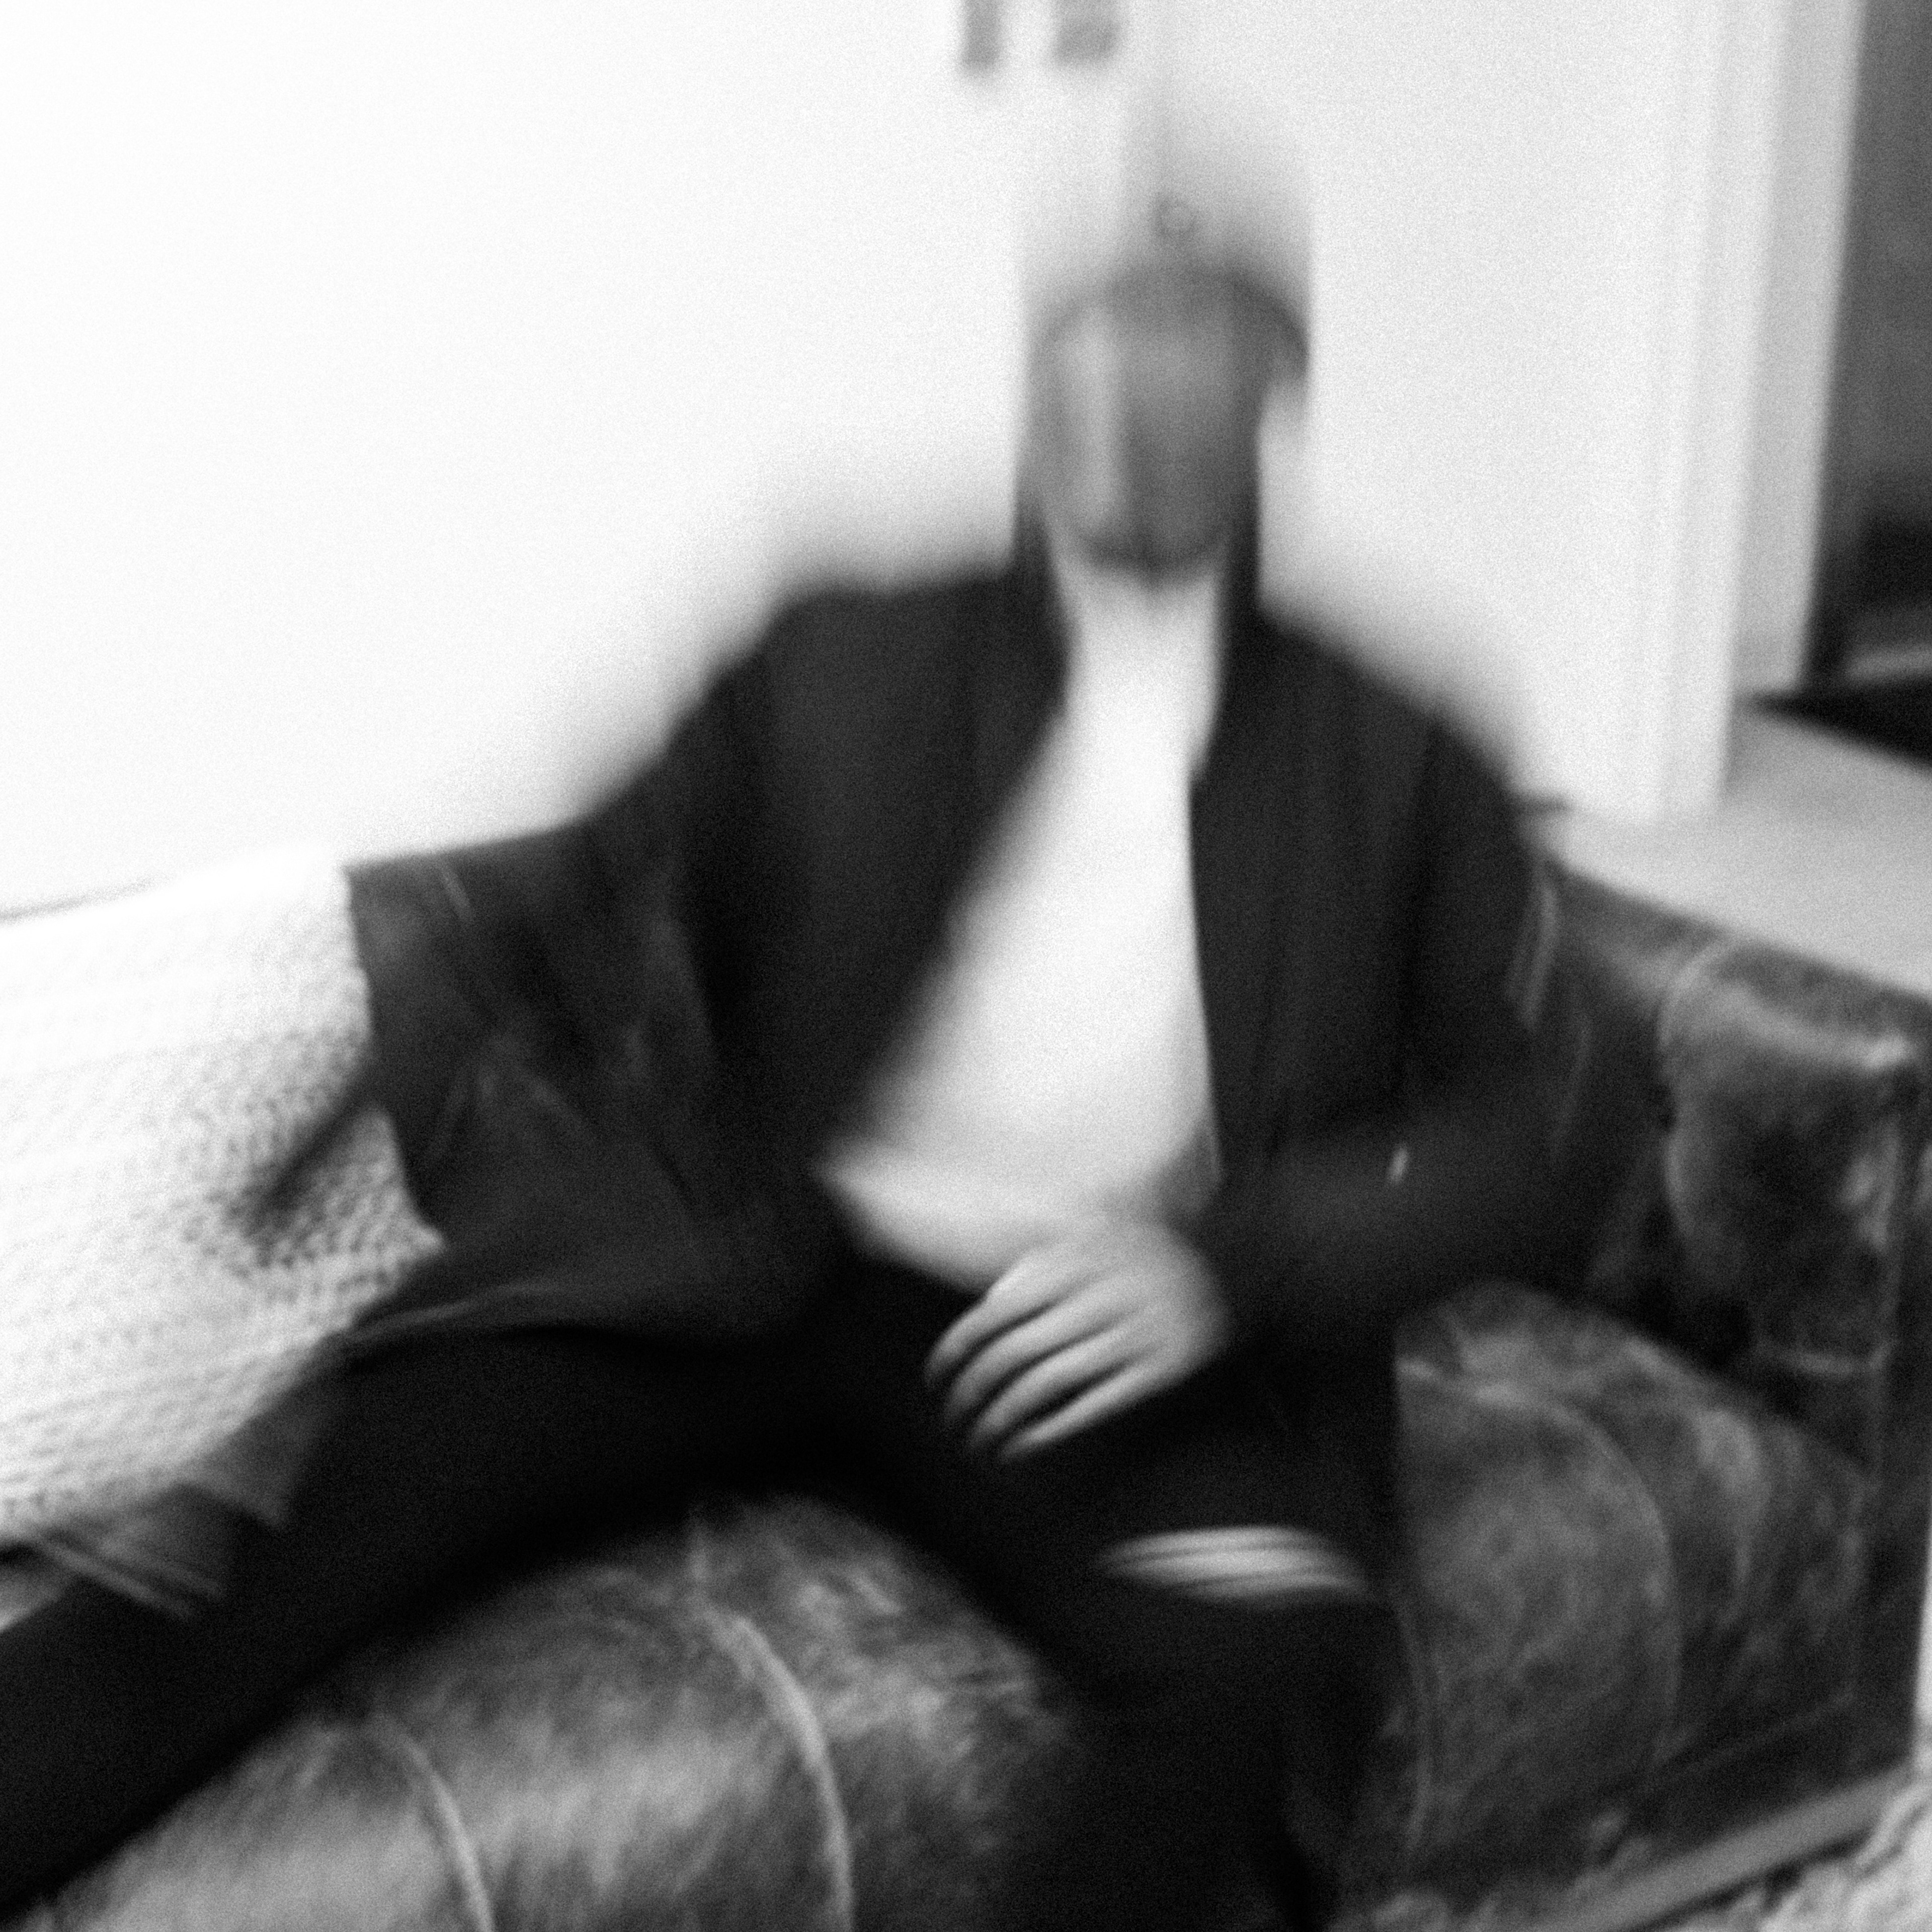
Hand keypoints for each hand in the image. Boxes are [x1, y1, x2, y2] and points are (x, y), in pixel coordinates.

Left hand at [924, 1221, 1230, 1459]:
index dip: (954, 1351)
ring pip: (1044, 1386)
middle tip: (949, 1420)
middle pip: (1012, 1355)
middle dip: (970, 1394)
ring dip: (999, 1421)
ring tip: (976, 1443)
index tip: (934, 1380)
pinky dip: (1045, 1432)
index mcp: (1072, 1262)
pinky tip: (1018, 1449)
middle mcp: (1096, 1299)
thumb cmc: (1147, 1256)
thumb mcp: (1092, 1237)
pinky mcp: (1155, 1373)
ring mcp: (1128, 1336)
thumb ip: (1038, 1265)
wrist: (1234, 1268)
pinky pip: (1088, 1408)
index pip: (994, 1314)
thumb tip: (986, 1308)